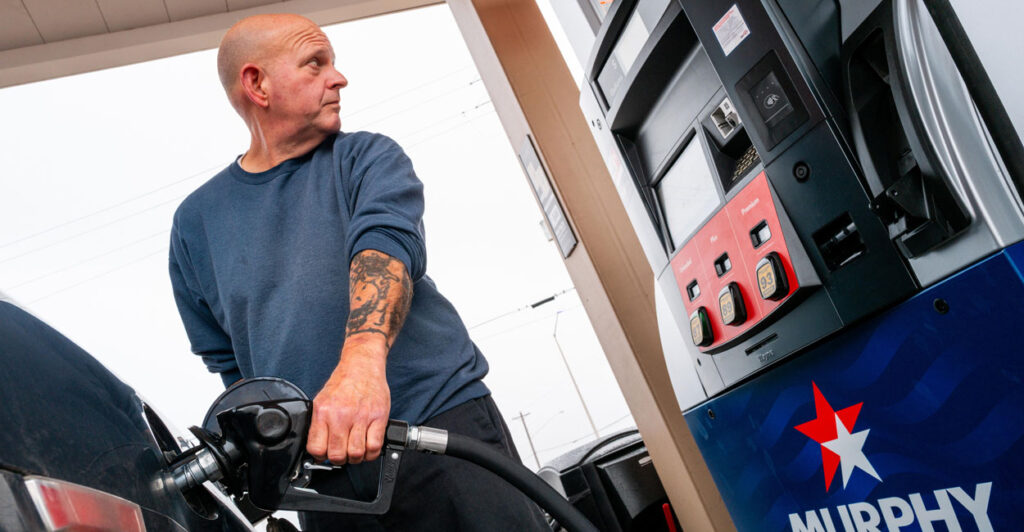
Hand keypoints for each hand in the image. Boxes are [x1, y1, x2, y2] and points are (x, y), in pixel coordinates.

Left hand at [306, 337, 389, 463]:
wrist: (362, 364)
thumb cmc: (344, 382)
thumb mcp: (322, 400)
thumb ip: (319, 423)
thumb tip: (317, 448)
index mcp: (323, 412)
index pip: (316, 448)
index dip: (320, 457)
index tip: (325, 454)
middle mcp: (341, 415)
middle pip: (337, 455)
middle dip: (339, 459)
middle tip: (342, 453)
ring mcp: (361, 416)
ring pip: (356, 454)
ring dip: (356, 458)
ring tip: (355, 450)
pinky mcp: (378, 416)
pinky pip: (374, 446)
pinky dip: (371, 453)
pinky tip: (368, 447)